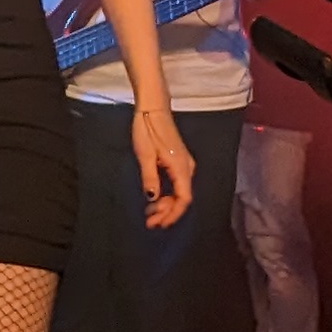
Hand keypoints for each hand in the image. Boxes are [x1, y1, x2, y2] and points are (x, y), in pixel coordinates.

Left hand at [130, 106, 196, 227]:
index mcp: (181, 167)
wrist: (153, 108)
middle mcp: (187, 168)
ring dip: (166, 205)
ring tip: (149, 212)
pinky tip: (154, 199)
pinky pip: (176, 184)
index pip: (184, 198)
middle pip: (182, 198)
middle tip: (149, 221)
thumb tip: (152, 198)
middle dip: (167, 212)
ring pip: (179, 192)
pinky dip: (166, 194)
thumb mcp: (145, 155)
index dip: (172, 214)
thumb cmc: (147, 129)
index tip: (158, 224)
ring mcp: (184, 164)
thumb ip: (150, 178)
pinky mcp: (178, 161)